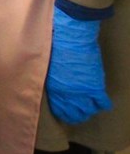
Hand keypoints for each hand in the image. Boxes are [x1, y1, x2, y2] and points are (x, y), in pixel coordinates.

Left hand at [46, 4, 112, 124]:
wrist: (71, 37)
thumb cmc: (56, 45)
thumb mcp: (49, 64)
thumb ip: (53, 76)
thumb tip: (57, 82)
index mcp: (54, 87)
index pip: (59, 108)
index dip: (64, 113)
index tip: (66, 114)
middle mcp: (67, 93)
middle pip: (74, 113)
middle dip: (77, 116)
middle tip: (80, 115)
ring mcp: (82, 91)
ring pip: (88, 110)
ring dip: (90, 111)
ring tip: (91, 110)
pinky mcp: (95, 86)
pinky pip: (102, 102)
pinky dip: (104, 104)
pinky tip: (103, 103)